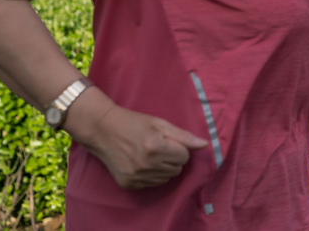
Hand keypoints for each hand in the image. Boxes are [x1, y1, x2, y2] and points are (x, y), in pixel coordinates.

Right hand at [75, 102, 207, 188]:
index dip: (180, 148)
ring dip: (164, 168)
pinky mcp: (128, 184)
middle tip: (160, 147)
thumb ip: (184, 136)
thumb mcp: (160, 124)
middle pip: (177, 169)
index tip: (169, 141)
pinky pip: (153, 184)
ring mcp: (135, 176)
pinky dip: (153, 175)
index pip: (185, 156)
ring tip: (151, 154)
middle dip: (174, 158)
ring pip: (167, 178)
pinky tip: (143, 163)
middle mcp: (146, 165)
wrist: (103, 130)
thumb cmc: (134, 123)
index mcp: (156, 147)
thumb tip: (205, 145)